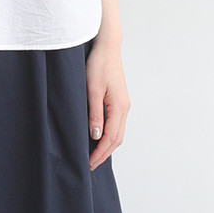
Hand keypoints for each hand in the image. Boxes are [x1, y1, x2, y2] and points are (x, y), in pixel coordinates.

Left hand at [85, 39, 129, 169]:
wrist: (107, 47)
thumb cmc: (98, 65)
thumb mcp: (92, 90)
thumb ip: (95, 114)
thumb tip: (96, 136)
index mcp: (119, 106)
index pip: (111, 137)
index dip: (100, 152)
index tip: (89, 163)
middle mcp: (124, 107)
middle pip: (117, 138)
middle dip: (104, 154)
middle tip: (90, 165)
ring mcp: (123, 104)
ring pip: (118, 132)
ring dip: (108, 146)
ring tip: (95, 156)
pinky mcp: (119, 100)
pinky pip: (116, 124)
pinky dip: (110, 136)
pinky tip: (100, 138)